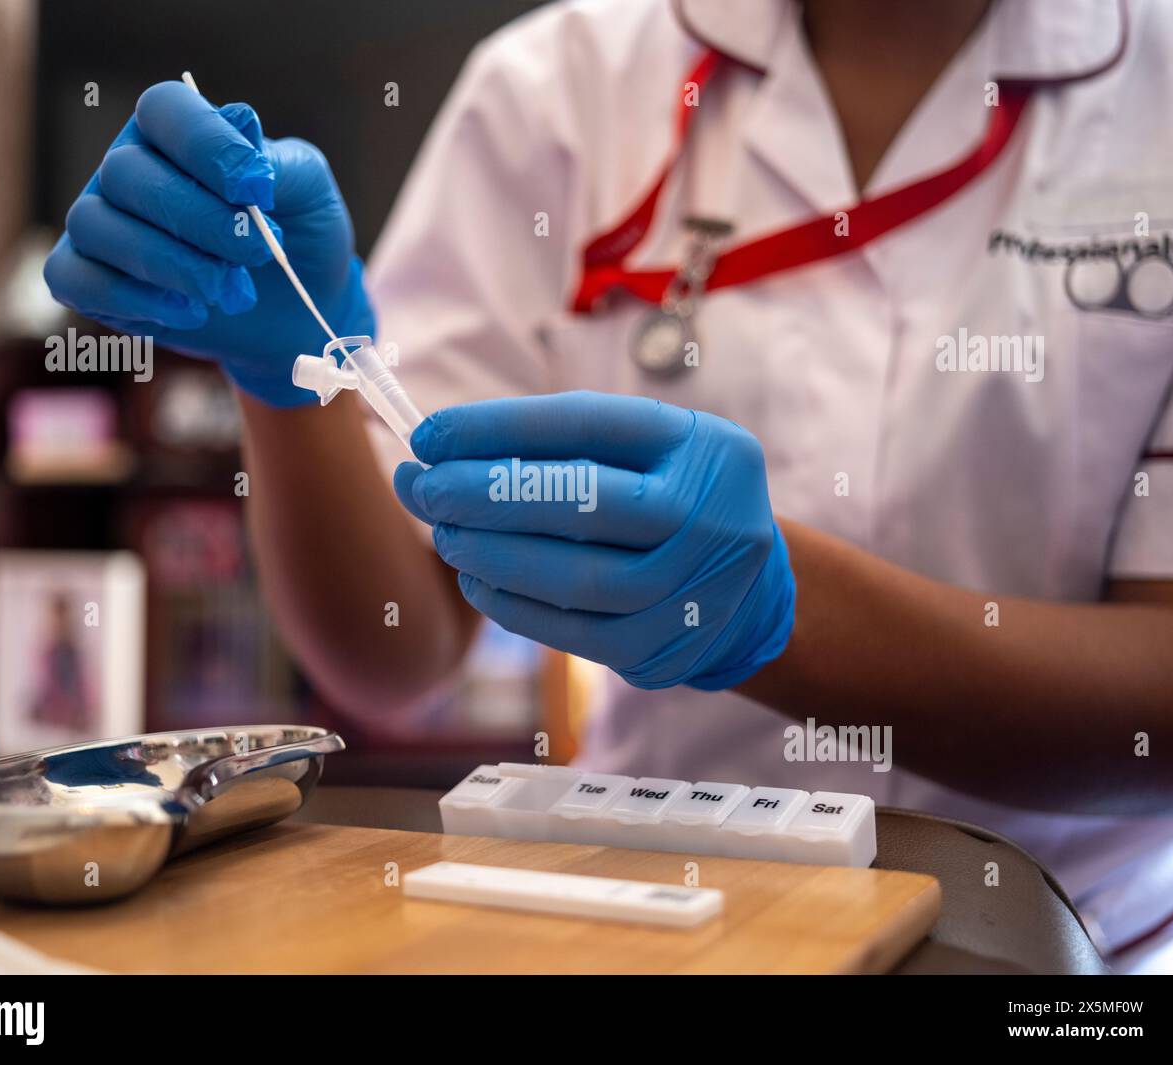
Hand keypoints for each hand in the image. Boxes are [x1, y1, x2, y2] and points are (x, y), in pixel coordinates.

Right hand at [44, 81, 371, 406]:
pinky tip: (192, 313)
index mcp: (175, 133)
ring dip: (174, 265)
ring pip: (97, 226)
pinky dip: (137, 300)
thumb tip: (242, 119)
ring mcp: (101, 224)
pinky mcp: (88, 280)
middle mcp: (127, 170)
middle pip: (127, 172)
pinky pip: (77, 279)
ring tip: (232, 293)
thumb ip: (279, 161)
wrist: (295, 314)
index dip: (206, 143)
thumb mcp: (309, 194)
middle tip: (258, 253)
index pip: (163, 108)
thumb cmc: (297, 240)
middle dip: (201, 219)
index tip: (257, 189)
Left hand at [394, 391, 795, 689]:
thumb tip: (438, 452)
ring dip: (490, 553)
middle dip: (484, 491)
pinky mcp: (661, 648)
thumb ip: (561, 446)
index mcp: (701, 447)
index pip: (586, 426)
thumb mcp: (649, 452)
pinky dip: (512, 605)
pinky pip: (571, 631)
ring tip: (443, 533)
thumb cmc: (672, 501)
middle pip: (581, 499)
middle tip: (421, 486)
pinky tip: (476, 579)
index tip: (430, 434)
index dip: (497, 428)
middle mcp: (706, 515)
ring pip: (573, 575)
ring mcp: (690, 588)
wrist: (750, 593)